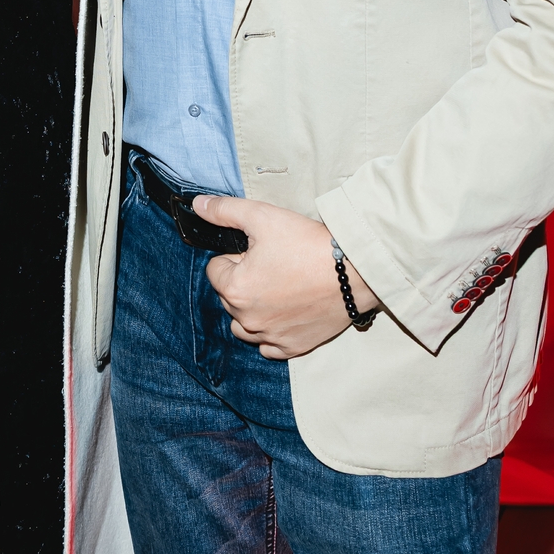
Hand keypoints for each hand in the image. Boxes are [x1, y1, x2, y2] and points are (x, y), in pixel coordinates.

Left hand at [192, 196, 380, 359]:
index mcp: (235, 289)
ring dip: (252, 308)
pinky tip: (286, 313)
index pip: (215, 269)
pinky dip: (271, 332)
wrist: (355, 272)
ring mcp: (270, 336)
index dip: (235, 255)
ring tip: (278, 287)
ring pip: (244, 325)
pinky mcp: (293, 347)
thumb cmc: (308, 244)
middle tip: (274, 264)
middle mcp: (248, 319)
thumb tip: (198, 206)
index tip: (259, 250)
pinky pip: (268, 346)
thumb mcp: (262, 216)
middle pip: (229, 297)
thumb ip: (224, 211)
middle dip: (243, 280)